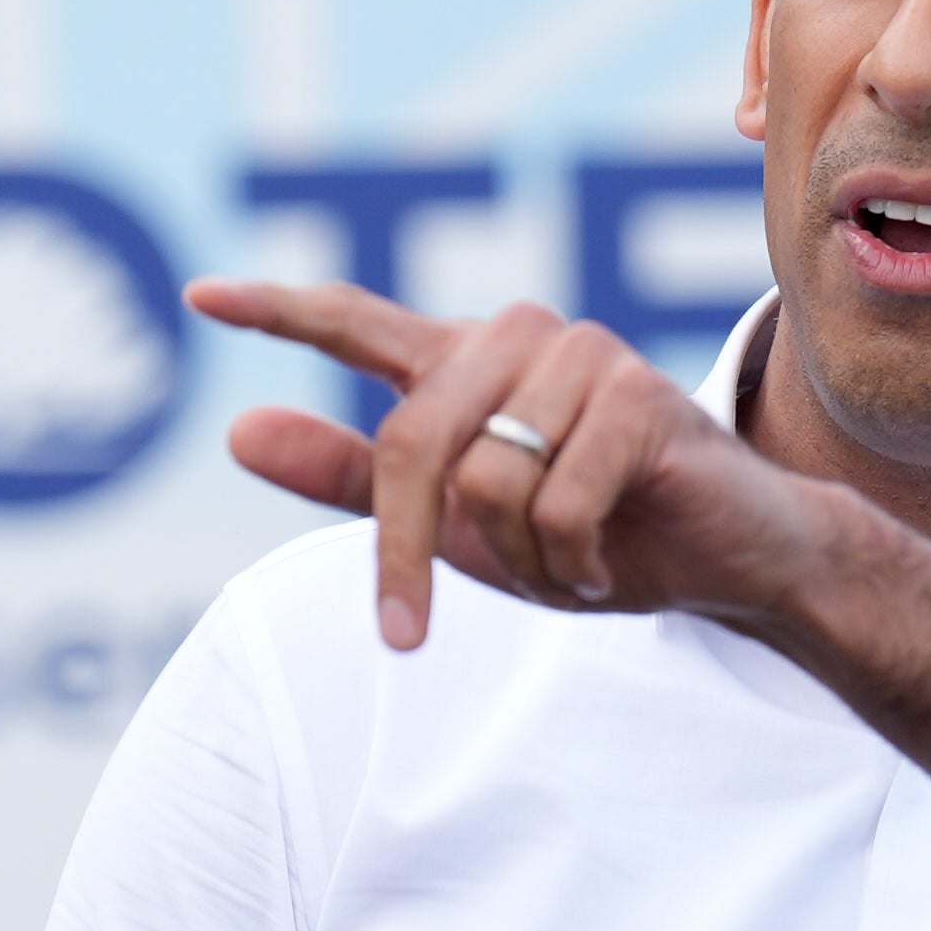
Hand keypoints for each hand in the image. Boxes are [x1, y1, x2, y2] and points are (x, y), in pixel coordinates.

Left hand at [188, 281, 845, 650]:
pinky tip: (610, 560)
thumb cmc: (595, 534)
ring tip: (570, 564)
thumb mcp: (459, 526)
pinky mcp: (641, 398)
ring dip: (522, 561)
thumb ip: (354, 481)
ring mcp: (585, 357)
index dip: (279, 312)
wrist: (732, 557)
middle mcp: (518, 338)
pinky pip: (559, 502)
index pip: (359, 322)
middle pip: (412, 444)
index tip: (198, 296)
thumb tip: (241, 432)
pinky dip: (574, 562)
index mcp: (466, 364)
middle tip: (408, 634)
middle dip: (408, 555)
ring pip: (488, 482)